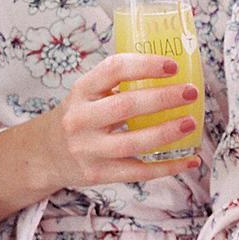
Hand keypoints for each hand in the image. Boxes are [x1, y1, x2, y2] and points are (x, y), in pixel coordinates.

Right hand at [39, 52, 203, 188]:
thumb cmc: (82, 115)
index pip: (113, 70)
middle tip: (191, 93)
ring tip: (191, 123)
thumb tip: (178, 73)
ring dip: (166, 133)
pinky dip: (168, 168)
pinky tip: (190, 160)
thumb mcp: (90, 92)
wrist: (47, 153)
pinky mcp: (97, 174)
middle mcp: (81, 119)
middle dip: (163, 98)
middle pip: (125, 106)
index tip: (174, 66)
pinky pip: (138, 172)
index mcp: (82, 90)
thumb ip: (121, 82)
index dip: (146, 65)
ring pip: (132, 143)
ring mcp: (87, 149)